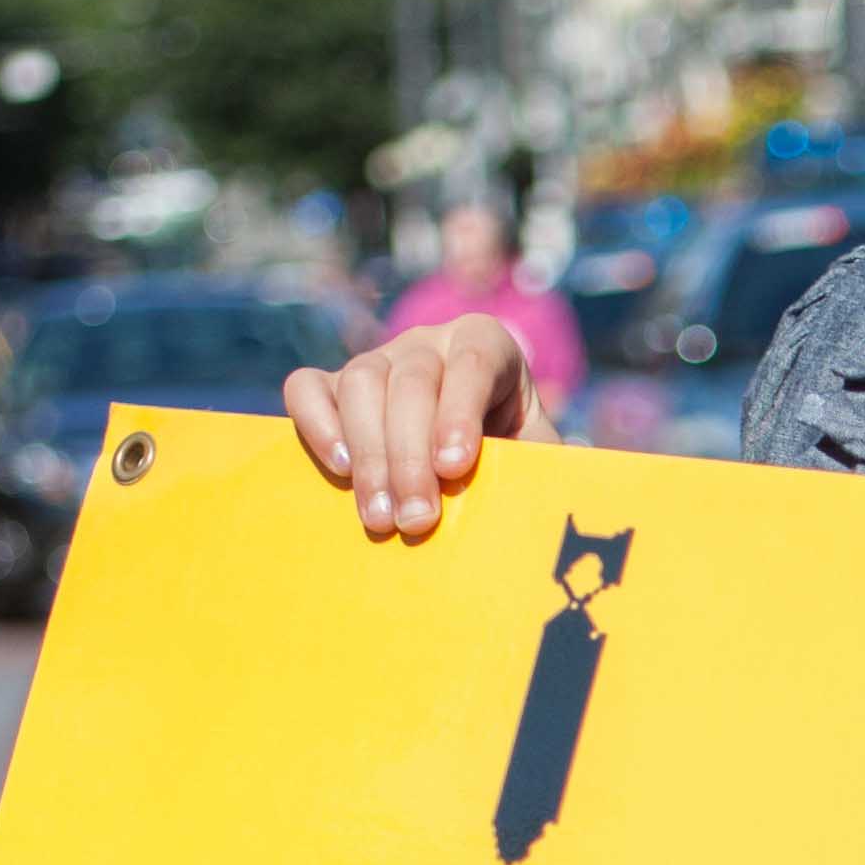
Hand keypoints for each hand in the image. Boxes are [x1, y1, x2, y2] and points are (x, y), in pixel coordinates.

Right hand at [285, 313, 531, 542]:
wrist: (466, 466)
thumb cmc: (510, 456)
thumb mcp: (535, 454)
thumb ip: (543, 463)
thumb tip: (558, 487)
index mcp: (485, 343)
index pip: (473, 362)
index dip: (460, 412)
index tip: (454, 468)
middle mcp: (428, 344)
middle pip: (411, 380)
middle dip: (411, 456)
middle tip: (417, 521)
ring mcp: (377, 361)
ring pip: (361, 381)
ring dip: (370, 454)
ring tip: (381, 518)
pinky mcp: (332, 386)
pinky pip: (307, 388)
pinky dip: (316, 424)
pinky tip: (340, 470)